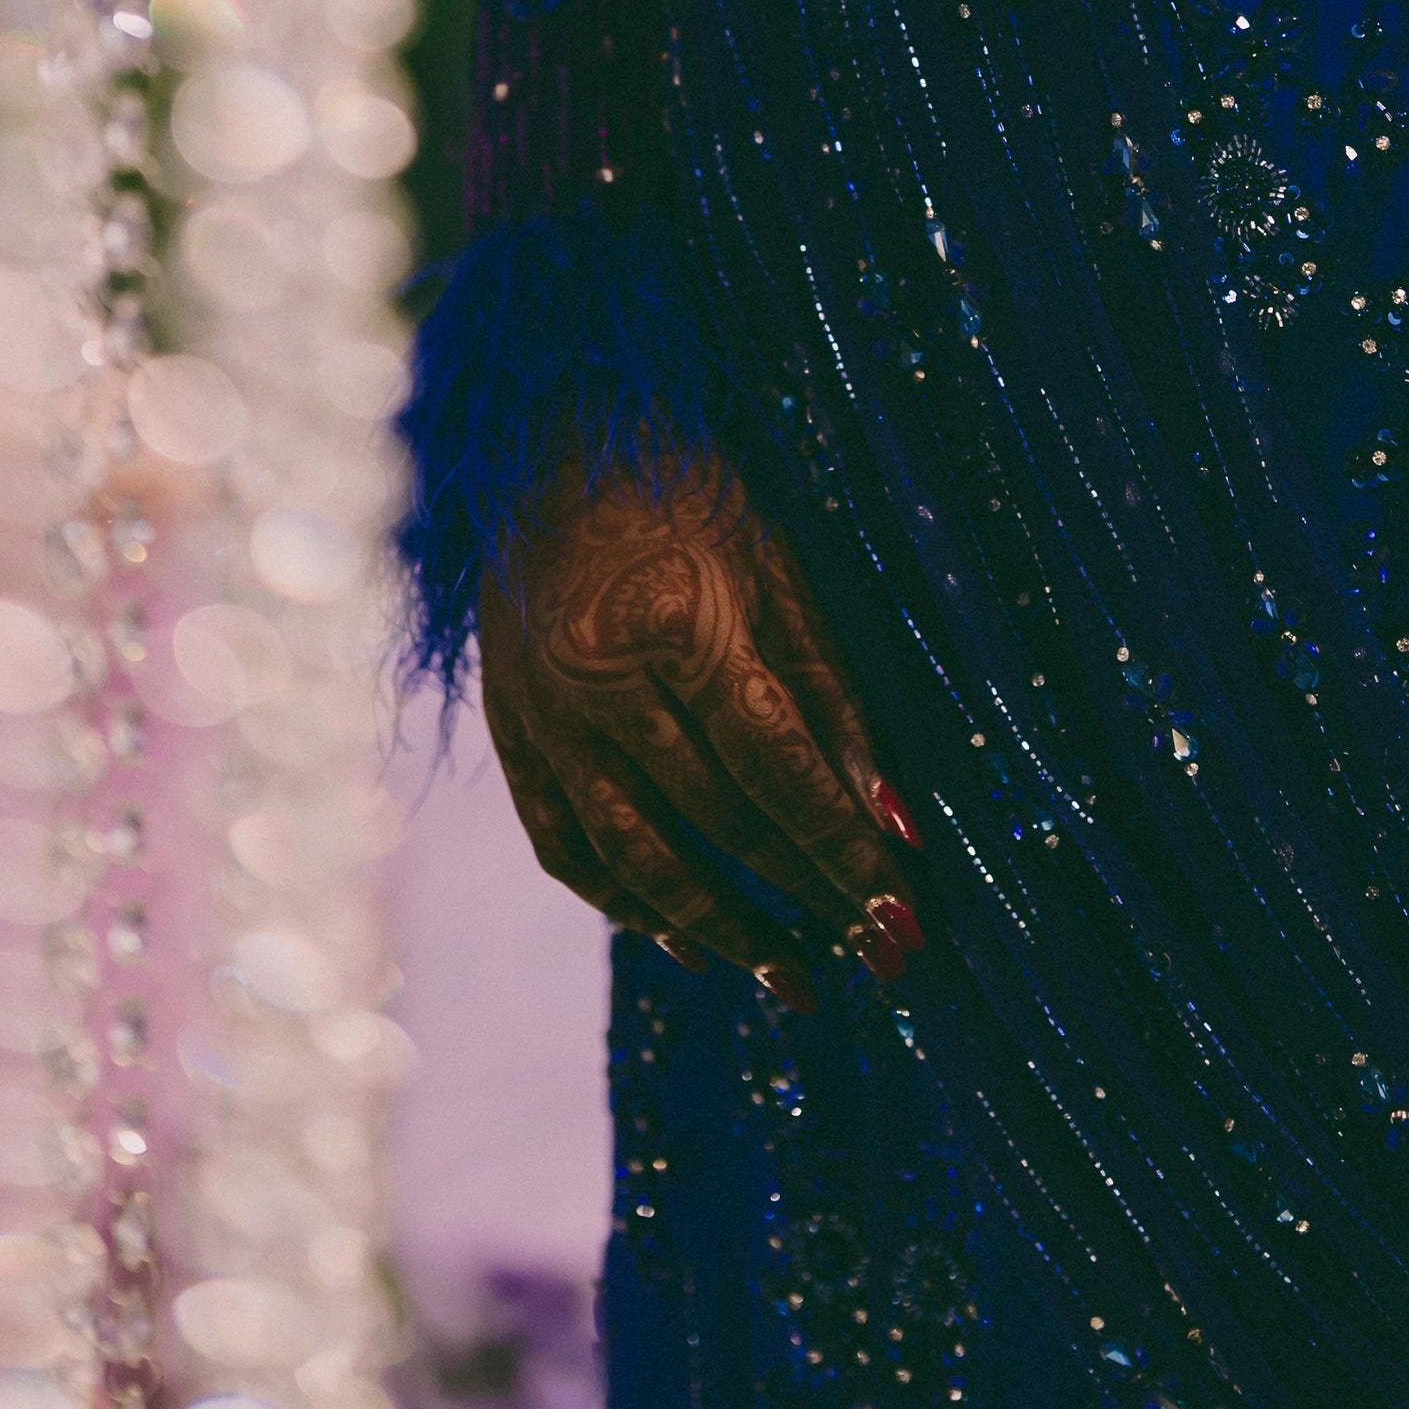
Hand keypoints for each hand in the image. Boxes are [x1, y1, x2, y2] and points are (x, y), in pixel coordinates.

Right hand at [478, 453, 925, 1003]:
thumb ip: (833, 695)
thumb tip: (892, 819)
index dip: (840, 848)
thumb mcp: (781, 566)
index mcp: (678, 622)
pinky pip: (563, 844)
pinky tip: (679, 936)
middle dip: (802, 895)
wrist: (552, 430)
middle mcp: (600, 679)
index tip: (900, 911)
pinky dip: (624, 901)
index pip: (775, 769)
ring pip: (637, 856)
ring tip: (790, 978)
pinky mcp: (508, 728)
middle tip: (868, 953)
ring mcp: (543, 711)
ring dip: (720, 928)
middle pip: (715, 820)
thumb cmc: (691, 485)